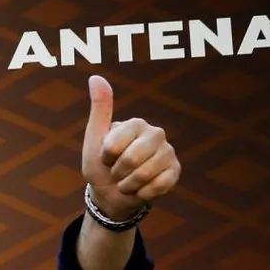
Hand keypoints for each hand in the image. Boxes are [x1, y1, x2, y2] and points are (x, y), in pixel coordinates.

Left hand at [82, 75, 178, 220]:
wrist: (111, 193)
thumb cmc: (100, 164)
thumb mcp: (94, 138)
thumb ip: (99, 109)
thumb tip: (95, 77)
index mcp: (136, 123)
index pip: (115, 145)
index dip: (105, 157)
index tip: (105, 157)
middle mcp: (156, 134)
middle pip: (131, 160)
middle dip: (117, 173)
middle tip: (116, 171)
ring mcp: (168, 153)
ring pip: (144, 176)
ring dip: (128, 185)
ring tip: (126, 180)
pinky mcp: (175, 172)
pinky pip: (158, 187)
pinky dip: (143, 193)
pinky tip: (141, 188)